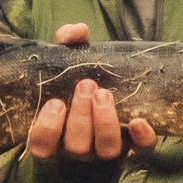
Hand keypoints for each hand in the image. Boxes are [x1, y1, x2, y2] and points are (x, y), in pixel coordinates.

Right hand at [26, 23, 156, 160]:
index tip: (56, 103)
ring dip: (104, 123)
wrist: (115, 76)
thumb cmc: (81, 72)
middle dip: (81, 117)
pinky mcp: (135, 144)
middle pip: (76, 147)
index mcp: (55, 131)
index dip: (47, 130)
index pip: (41, 147)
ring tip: (105, 93)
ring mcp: (106, 147)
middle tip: (87, 85)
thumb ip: (67, 40)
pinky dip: (141, 138)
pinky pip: (141, 149)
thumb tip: (78, 31)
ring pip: (105, 151)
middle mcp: (79, 146)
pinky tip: (139, 120)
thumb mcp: (70, 55)